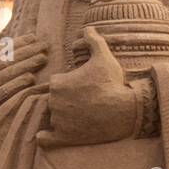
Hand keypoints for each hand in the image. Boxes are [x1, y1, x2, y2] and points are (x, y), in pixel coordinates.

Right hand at [0, 33, 47, 134]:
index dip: (18, 42)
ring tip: (42, 58)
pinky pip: (5, 90)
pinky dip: (18, 83)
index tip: (33, 37)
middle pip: (7, 58)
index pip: (0, 50)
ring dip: (27, 64)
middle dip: (27, 50)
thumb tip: (5, 45)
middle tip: (44, 45)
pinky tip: (30, 78)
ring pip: (8, 72)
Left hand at [46, 28, 137, 145]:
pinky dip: (45, 137)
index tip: (80, 87)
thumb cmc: (113, 83)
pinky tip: (48, 135)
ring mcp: (57, 121)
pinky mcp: (63, 138)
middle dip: (63, 102)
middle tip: (82, 103)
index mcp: (56, 84)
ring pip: (51, 118)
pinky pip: (44, 140)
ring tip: (79, 117)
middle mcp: (53, 103)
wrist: (125, 111)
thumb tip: (88, 28)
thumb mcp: (104, 57)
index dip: (66, 85)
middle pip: (52, 101)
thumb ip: (93, 40)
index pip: (54, 85)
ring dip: (59, 118)